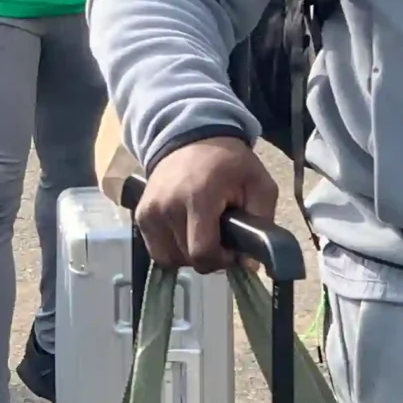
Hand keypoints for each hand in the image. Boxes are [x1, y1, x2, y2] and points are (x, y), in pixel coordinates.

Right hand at [134, 136, 278, 271]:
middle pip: (188, 259)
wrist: (191, 138)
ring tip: (202, 232)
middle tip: (220, 235)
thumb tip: (249, 264)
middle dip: (209, 256)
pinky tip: (185, 231)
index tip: (232, 247)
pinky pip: (157, 251)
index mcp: (198, 198)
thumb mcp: (260, 184)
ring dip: (189, 255)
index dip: (222, 259)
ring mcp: (149, 211)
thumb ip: (262, 222)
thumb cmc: (229, 164)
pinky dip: (173, 249)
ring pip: (170, 259)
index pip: (202, 253)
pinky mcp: (141, 215)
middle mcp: (167, 206)